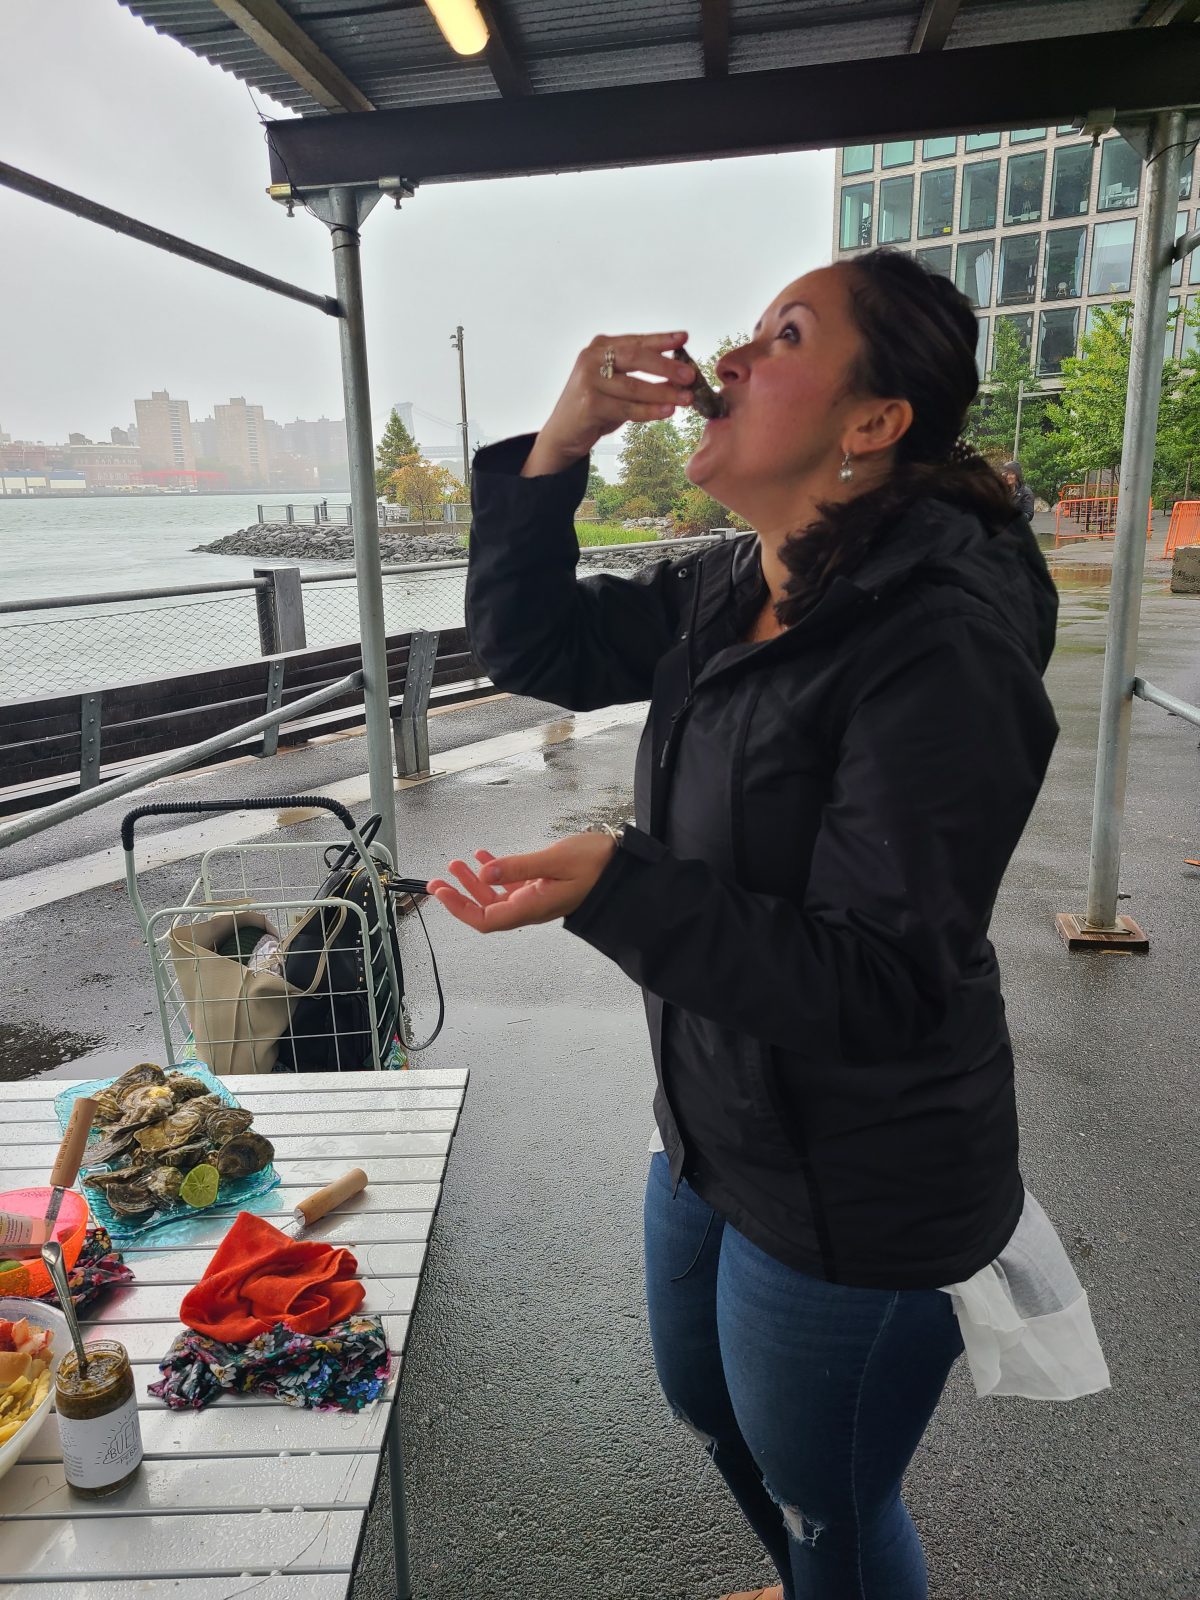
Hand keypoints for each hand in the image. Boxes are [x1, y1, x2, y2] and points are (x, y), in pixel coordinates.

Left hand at [426, 834, 616, 931]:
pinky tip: (483, 857)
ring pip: (496, 897)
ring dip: (474, 882)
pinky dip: (494, 872)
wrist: (623, 867)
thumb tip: (485, 873)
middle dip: (460, 896)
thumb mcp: (555, 860)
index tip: (442, 891)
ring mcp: (535, 898)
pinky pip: (510, 885)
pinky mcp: (541, 887)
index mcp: (532, 907)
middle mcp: (530, 907)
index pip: (486, 920)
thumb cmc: (596, 864)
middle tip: (438, 879)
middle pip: (486, 911)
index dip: (460, 909)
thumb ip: (518, 866)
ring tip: (457, 863)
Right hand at [522, 333, 695, 477]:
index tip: (684, 338)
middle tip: (690, 374)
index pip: (636, 341)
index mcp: (600, 347)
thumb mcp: (618, 386)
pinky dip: (649, 411)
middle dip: (666, 366)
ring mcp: (588, 380)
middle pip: (635, 358)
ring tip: (686, 398)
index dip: (661, 339)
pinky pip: (627, 408)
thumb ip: (642, 377)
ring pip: (633, 386)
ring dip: (663, 392)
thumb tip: (680, 376)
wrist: (564, 433)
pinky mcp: (590, 404)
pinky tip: (667, 411)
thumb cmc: (596, 406)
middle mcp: (591, 358)